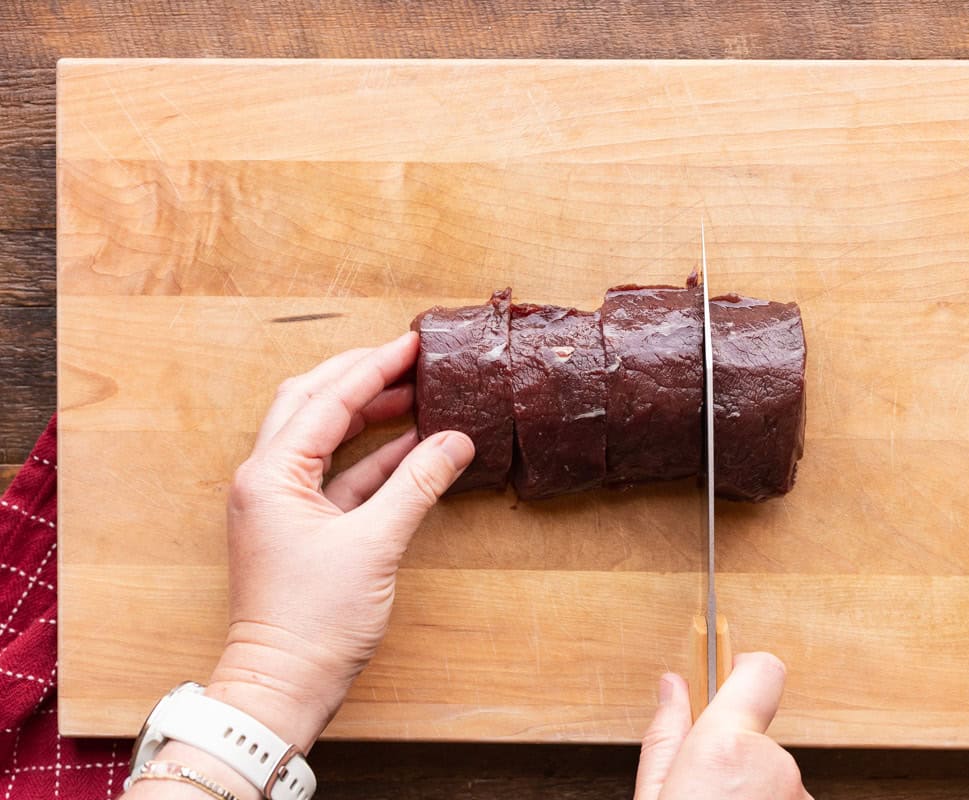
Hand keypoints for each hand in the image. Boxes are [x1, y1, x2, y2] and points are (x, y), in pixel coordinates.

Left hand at [206, 333, 474, 751]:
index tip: (411, 343)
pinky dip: (371, 457)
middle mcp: (266, 479)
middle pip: (311, 403)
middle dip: (360, 376)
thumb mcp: (375, 546)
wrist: (282, 687)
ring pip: (322, 436)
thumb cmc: (314, 623)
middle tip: (407, 357)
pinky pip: (337, 475)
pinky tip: (411, 447)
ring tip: (414, 393)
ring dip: (366, 413)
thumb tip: (455, 441)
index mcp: (271, 474)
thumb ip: (417, 486)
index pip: (327, 401)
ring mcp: (280, 502)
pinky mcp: (298, 526)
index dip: (373, 367)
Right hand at [634, 652, 811, 799]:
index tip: (721, 680)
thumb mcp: (652, 796)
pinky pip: (784, 794)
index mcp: (726, 749)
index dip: (740, 670)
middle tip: (699, 783)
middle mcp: (775, 766)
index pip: (761, 670)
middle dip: (730, 750)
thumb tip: (673, 688)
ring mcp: (799, 794)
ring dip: (748, 783)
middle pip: (754, 731)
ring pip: (768, 770)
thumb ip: (666, 738)